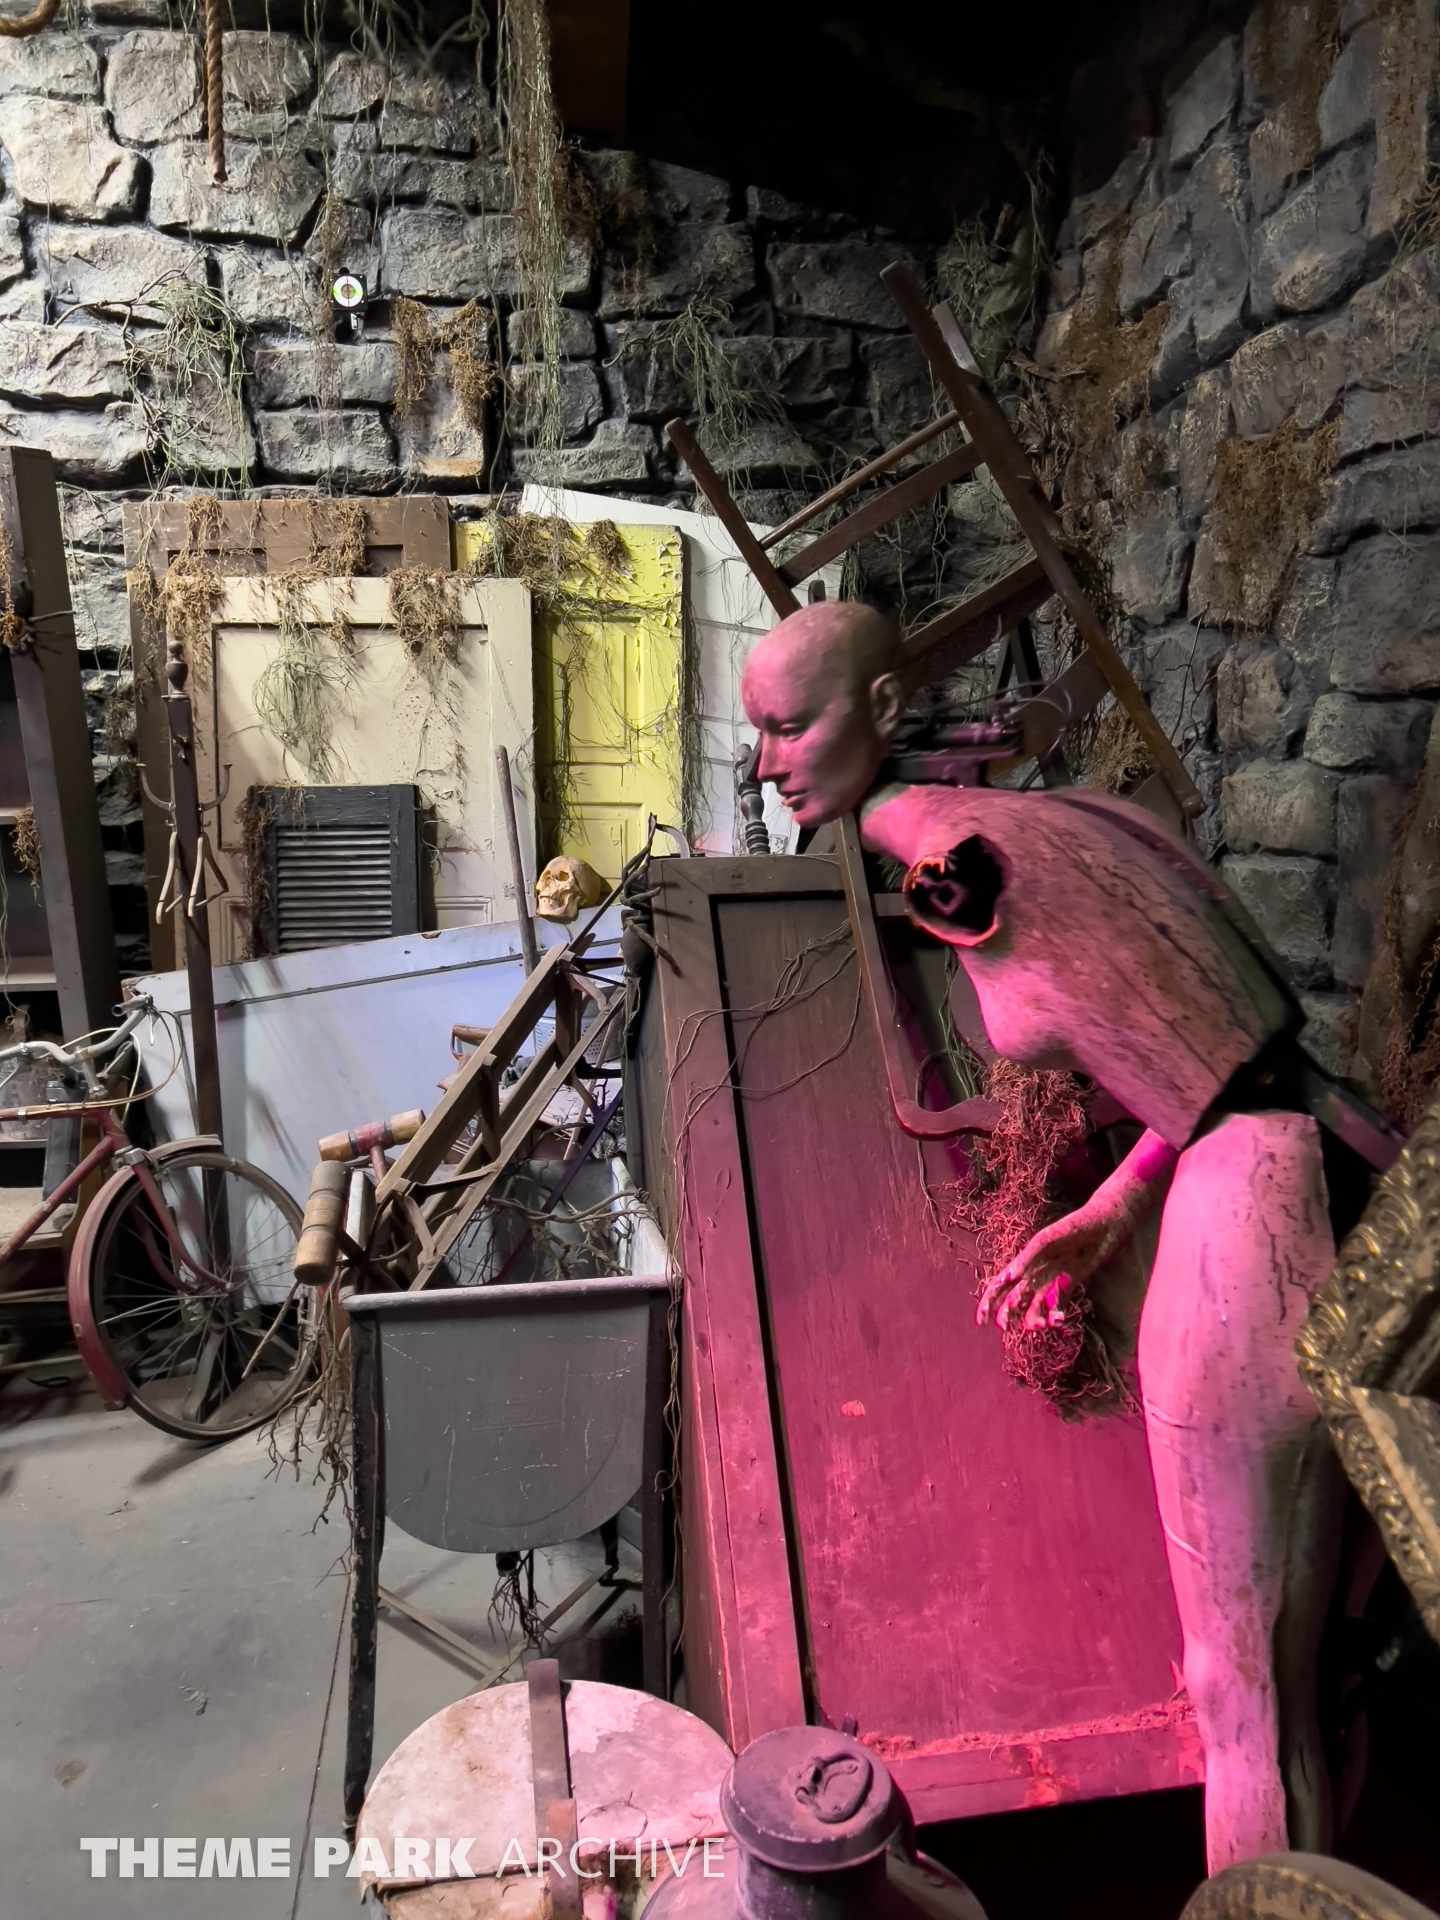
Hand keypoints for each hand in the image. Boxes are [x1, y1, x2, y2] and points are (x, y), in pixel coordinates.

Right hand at [976, 1204, 1123, 1331]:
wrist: (1104, 1224)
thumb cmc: (1075, 1226)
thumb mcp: (1048, 1238)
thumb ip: (1028, 1256)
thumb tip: (1009, 1275)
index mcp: (1025, 1261)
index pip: (1000, 1284)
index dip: (988, 1302)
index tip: (981, 1322)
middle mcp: (1034, 1273)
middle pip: (1012, 1299)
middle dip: (1006, 1316)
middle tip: (1006, 1328)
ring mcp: (1050, 1281)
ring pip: (1033, 1308)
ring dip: (1032, 1320)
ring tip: (1041, 1325)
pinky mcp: (1067, 1286)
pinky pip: (1055, 1307)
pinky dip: (1054, 1316)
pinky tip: (1058, 1320)